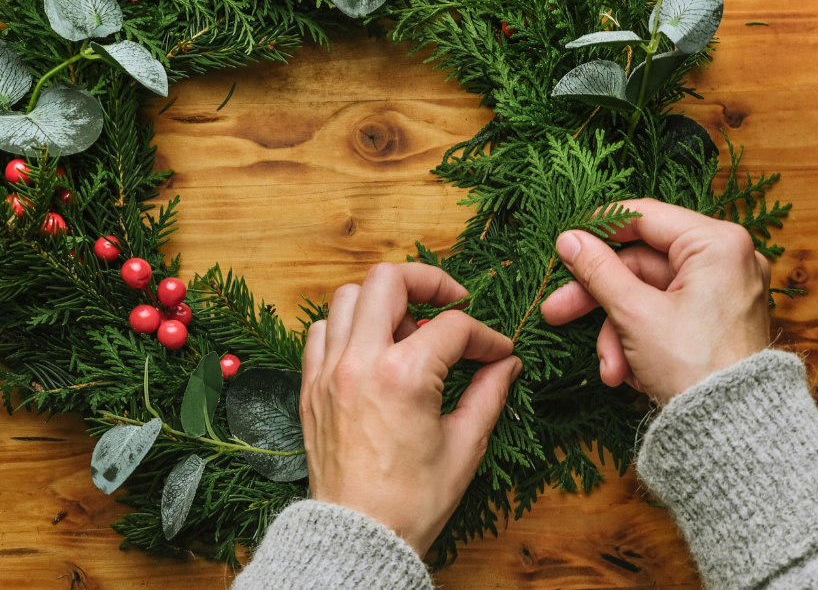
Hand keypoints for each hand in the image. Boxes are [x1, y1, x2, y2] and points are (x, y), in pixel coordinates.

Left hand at [300, 262, 520, 554]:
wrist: (358, 538)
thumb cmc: (411, 501)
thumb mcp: (464, 446)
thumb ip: (488, 394)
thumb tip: (506, 364)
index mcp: (403, 376)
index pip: (453, 326)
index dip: (486, 336)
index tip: (498, 354)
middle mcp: (360, 361)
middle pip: (389, 279)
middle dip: (428, 281)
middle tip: (451, 302)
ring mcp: (328, 371)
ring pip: (348, 296)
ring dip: (384, 301)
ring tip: (409, 328)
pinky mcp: (310, 387)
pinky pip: (321, 331)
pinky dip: (348, 326)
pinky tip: (372, 348)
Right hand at [540, 198, 770, 402]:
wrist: (735, 435)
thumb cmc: (696, 369)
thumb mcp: (634, 314)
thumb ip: (598, 270)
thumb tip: (569, 240)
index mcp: (718, 244)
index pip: (644, 217)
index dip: (598, 229)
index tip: (564, 244)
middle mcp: (728, 261)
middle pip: (641, 265)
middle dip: (600, 301)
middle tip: (557, 311)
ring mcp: (725, 292)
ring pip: (649, 297)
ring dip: (619, 332)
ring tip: (611, 369)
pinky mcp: (719, 321)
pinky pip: (667, 316)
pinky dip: (642, 340)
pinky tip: (631, 374)